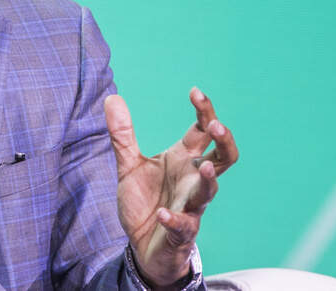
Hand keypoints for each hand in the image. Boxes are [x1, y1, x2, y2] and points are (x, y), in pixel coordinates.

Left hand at [104, 88, 238, 287]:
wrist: (142, 244)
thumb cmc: (145, 201)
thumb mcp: (128, 166)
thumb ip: (122, 135)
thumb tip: (111, 97)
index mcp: (183, 159)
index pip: (202, 130)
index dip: (204, 111)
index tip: (195, 91)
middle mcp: (193, 179)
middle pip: (224, 157)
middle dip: (223, 141)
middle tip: (214, 125)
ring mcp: (191, 206)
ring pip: (210, 191)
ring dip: (208, 180)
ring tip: (203, 166)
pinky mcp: (182, 231)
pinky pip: (183, 225)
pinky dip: (173, 219)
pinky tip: (161, 213)